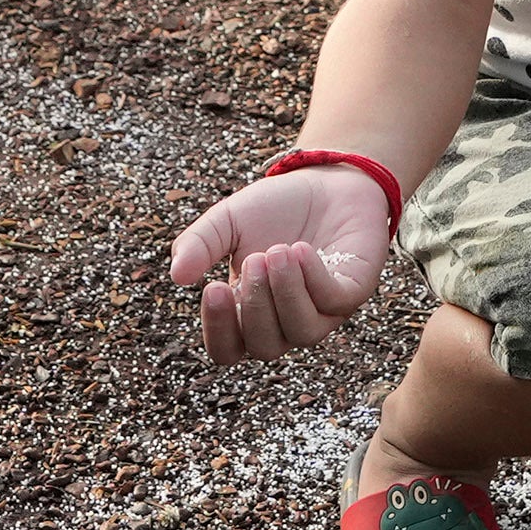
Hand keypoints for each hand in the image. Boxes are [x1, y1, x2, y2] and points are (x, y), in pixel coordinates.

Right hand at [168, 164, 393, 363]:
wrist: (326, 180)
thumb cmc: (275, 208)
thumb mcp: (227, 221)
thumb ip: (199, 245)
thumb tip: (177, 277)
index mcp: (249, 311)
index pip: (228, 349)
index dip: (219, 331)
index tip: (213, 288)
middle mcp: (286, 320)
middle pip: (265, 348)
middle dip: (256, 306)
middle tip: (254, 259)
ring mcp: (323, 310)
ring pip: (303, 333)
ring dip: (286, 294)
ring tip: (278, 251)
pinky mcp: (353, 291)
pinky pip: (334, 303)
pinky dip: (313, 278)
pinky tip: (301, 250)